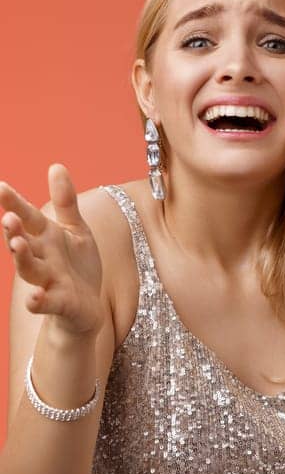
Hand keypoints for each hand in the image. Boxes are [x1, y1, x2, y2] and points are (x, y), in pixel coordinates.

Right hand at [0, 164, 104, 335]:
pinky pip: (47, 303)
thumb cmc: (76, 266)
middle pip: (23, 242)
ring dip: (21, 257)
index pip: (27, 216)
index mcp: (45, 237)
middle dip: (13, 230)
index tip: (0, 186)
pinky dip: (39, 301)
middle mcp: (42, 257)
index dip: (14, 203)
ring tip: (16, 244)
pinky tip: (34, 298)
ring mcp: (48, 281)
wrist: (86, 308)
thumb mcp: (76, 230)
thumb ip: (65, 201)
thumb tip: (56, 165)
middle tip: (7, 217)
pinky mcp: (60, 303)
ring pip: (29, 269)